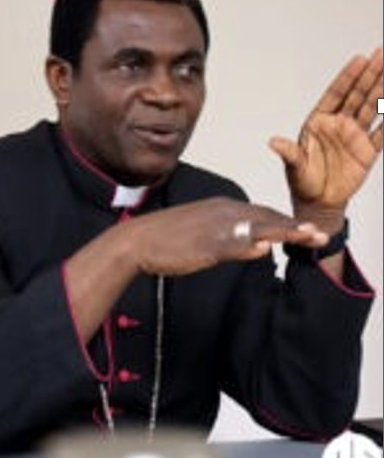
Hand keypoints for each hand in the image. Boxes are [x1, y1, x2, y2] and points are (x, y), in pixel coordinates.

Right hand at [126, 197, 327, 276]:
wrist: (137, 240)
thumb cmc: (166, 238)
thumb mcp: (203, 233)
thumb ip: (230, 238)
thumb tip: (258, 246)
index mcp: (222, 208)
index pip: (261, 213)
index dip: (285, 222)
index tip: (304, 230)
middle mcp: (222, 212)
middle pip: (266, 217)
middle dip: (295, 226)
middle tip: (320, 234)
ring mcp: (215, 227)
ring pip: (257, 228)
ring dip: (286, 232)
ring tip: (309, 237)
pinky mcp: (204, 243)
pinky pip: (232, 244)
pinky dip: (250, 246)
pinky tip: (266, 249)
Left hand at [269, 49, 382, 223]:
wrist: (318, 203)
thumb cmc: (302, 182)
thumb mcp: (294, 167)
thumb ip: (289, 153)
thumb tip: (272, 142)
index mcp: (319, 121)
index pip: (336, 94)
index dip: (347, 77)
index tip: (359, 59)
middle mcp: (338, 124)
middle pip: (357, 95)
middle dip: (369, 75)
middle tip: (381, 54)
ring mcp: (354, 136)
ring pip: (372, 108)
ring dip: (382, 90)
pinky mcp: (367, 151)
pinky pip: (383, 133)